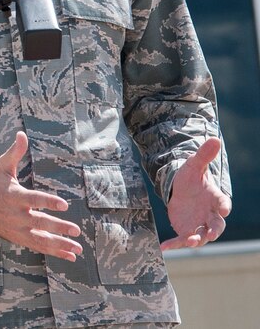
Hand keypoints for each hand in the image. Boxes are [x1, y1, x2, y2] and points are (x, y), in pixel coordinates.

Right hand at [0, 131, 83, 260]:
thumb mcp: (1, 166)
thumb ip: (14, 152)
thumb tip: (21, 134)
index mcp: (14, 196)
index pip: (34, 200)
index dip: (48, 202)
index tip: (64, 204)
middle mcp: (16, 215)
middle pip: (39, 222)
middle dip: (58, 227)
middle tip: (76, 230)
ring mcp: (17, 229)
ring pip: (40, 239)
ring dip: (59, 245)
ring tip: (77, 249)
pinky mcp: (18, 238)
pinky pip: (38, 246)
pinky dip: (54, 252)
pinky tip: (70, 256)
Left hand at [160, 137, 231, 251]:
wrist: (182, 190)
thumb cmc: (192, 178)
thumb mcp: (194, 165)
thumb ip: (204, 155)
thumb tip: (214, 138)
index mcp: (216, 199)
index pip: (224, 204)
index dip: (224, 206)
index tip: (223, 209)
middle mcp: (210, 215)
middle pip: (217, 225)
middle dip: (214, 230)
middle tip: (211, 235)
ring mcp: (199, 224)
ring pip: (201, 236)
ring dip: (196, 240)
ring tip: (189, 242)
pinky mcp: (186, 230)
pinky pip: (181, 240)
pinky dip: (173, 244)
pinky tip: (163, 247)